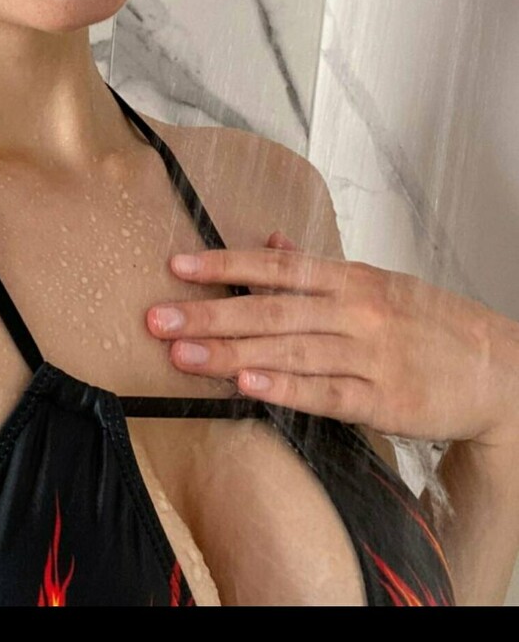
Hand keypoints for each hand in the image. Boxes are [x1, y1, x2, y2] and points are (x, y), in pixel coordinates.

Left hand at [146, 229, 518, 448]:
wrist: (496, 369)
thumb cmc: (429, 325)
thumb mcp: (378, 284)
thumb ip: (319, 267)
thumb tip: (270, 243)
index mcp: (352, 279)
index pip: (277, 267)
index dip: (225, 266)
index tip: (177, 267)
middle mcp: (357, 311)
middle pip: (272, 309)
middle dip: (210, 314)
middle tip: (157, 319)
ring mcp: (370, 355)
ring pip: (290, 351)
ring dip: (231, 353)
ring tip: (183, 357)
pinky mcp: (383, 399)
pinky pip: (326, 393)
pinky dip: (286, 389)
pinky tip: (248, 386)